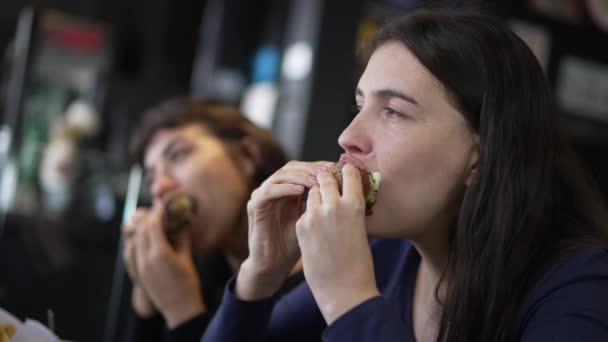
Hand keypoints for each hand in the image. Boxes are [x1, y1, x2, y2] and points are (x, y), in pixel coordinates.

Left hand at [133, 208, 205, 327]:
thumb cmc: (188, 283)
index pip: (153, 225)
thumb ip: (182, 237)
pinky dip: (132, 241)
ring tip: (145, 220)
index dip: (157, 212)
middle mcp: (145, 259)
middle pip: (140, 230)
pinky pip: (129, 253)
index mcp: (160, 254)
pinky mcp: (137, 274)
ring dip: (138, 228)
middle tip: (154, 210)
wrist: (179, 308)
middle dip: (146, 217)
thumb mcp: (187, 257)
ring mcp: (139, 267)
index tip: (162, 204)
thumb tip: (182, 222)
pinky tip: (138, 237)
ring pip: (132, 240)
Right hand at [236, 161, 332, 299]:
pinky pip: (268, 191)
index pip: (304, 168)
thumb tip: (346, 189)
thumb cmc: (295, 243)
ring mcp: (263, 195)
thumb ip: (321, 202)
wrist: (275, 264)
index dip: (320, 166)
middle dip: (311, 169)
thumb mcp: (312, 219)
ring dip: (299, 176)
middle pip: (292, 167)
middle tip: (327, 172)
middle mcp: (274, 188)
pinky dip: (285, 188)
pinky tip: (300, 191)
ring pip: (281, 175)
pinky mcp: (255, 206)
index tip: (337, 169)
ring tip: (316, 181)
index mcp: (288, 189)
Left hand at [295, 164, 379, 323]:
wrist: (344, 289)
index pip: (348, 173)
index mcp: (355, 204)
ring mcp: (315, 215)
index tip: (344, 171)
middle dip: (325, 179)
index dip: (345, 171)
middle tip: (326, 183)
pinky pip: (304, 211)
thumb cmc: (359, 262)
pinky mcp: (302, 226)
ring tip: (320, 206)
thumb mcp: (361, 229)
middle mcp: (334, 205)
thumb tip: (345, 196)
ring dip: (314, 195)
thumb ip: (351, 209)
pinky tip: (313, 225)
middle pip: (324, 178)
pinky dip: (308, 213)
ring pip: (311, 192)